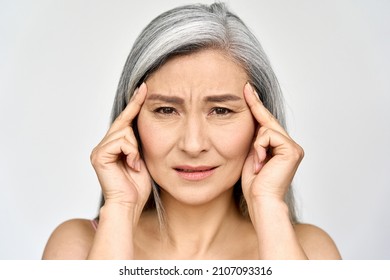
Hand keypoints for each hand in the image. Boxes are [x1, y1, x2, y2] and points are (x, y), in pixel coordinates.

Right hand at [90, 83, 151, 214]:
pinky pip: (122, 141)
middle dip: (136, 133)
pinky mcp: (99, 155)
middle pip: (124, 122)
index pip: (125, 119)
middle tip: (139, 152)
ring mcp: (99, 149)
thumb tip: (145, 121)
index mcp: (114, 145)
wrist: (131, 204)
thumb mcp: (143, 156)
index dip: (135, 103)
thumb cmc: (138, 185)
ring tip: (135, 165)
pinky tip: (132, 165)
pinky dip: (131, 153)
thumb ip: (139, 140)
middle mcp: (104, 145)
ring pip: (125, 131)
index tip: (144, 87)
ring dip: (136, 149)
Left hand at [241, 83, 303, 203]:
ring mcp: (293, 147)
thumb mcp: (251, 155)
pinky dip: (259, 148)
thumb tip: (253, 121)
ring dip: (255, 145)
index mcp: (281, 148)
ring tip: (256, 164)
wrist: (261, 201)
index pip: (266, 122)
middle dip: (255, 105)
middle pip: (267, 120)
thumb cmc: (254, 184)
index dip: (256, 105)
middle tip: (246, 86)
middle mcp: (290, 145)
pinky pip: (268, 135)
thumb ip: (255, 140)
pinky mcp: (292, 149)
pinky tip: (260, 163)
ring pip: (266, 128)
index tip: (248, 89)